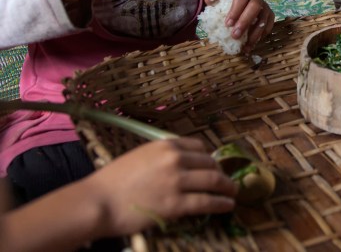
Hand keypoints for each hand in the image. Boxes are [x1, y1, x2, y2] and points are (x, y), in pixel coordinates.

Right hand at [85, 138, 235, 237]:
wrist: (96, 202)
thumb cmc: (111, 181)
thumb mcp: (139, 156)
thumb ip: (161, 157)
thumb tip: (180, 164)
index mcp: (165, 145)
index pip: (199, 147)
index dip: (208, 158)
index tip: (212, 165)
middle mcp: (175, 159)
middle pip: (209, 163)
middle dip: (220, 173)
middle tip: (225, 181)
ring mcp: (177, 181)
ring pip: (214, 181)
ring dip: (227, 187)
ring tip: (233, 193)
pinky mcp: (176, 204)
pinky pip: (207, 202)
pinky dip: (221, 204)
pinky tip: (227, 206)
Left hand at [203, 0, 273, 50]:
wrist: (244, 2)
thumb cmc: (230, 3)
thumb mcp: (220, 0)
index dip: (235, 11)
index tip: (227, 24)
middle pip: (255, 7)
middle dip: (245, 22)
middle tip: (235, 36)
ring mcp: (265, 7)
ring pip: (263, 19)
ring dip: (255, 33)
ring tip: (245, 45)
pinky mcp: (270, 16)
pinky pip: (269, 26)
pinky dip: (261, 36)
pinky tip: (252, 44)